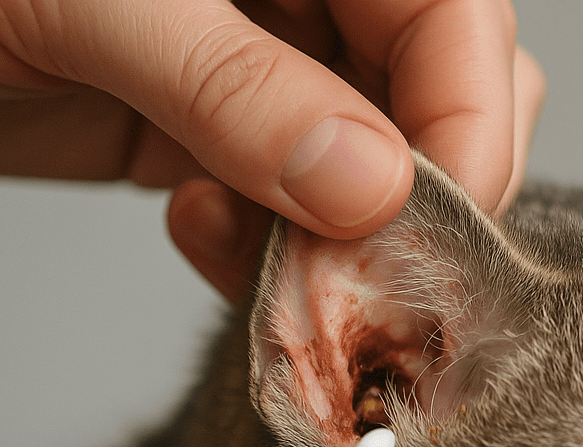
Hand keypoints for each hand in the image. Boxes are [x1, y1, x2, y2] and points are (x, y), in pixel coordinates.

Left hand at [0, 0, 544, 301]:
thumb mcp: (87, 4)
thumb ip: (236, 86)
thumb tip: (370, 187)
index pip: (458, 13)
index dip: (472, 123)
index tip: (440, 231)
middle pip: (446, 94)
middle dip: (415, 195)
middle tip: (355, 262)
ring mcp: (276, 65)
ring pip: (381, 169)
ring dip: (336, 237)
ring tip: (249, 245)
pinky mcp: (233, 132)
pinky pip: (304, 207)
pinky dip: (275, 247)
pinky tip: (201, 230)